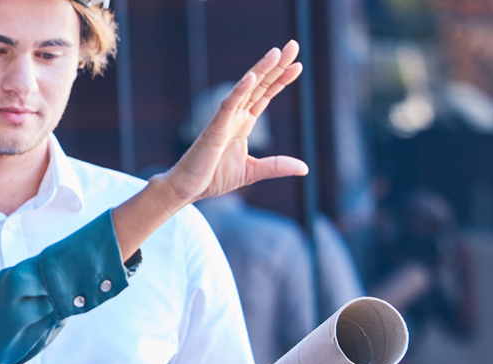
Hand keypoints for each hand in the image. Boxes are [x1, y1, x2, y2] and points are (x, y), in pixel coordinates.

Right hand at [159, 41, 306, 205]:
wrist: (187, 189)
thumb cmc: (213, 177)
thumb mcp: (252, 171)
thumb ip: (276, 166)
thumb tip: (304, 168)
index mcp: (243, 123)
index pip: (265, 95)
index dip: (280, 80)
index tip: (297, 66)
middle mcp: (235, 116)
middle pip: (259, 85)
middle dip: (276, 66)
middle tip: (293, 46)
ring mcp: (224, 120)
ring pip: (245, 89)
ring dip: (261, 70)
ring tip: (276, 53)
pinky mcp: (214, 128)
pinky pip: (228, 105)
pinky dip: (239, 90)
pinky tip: (251, 77)